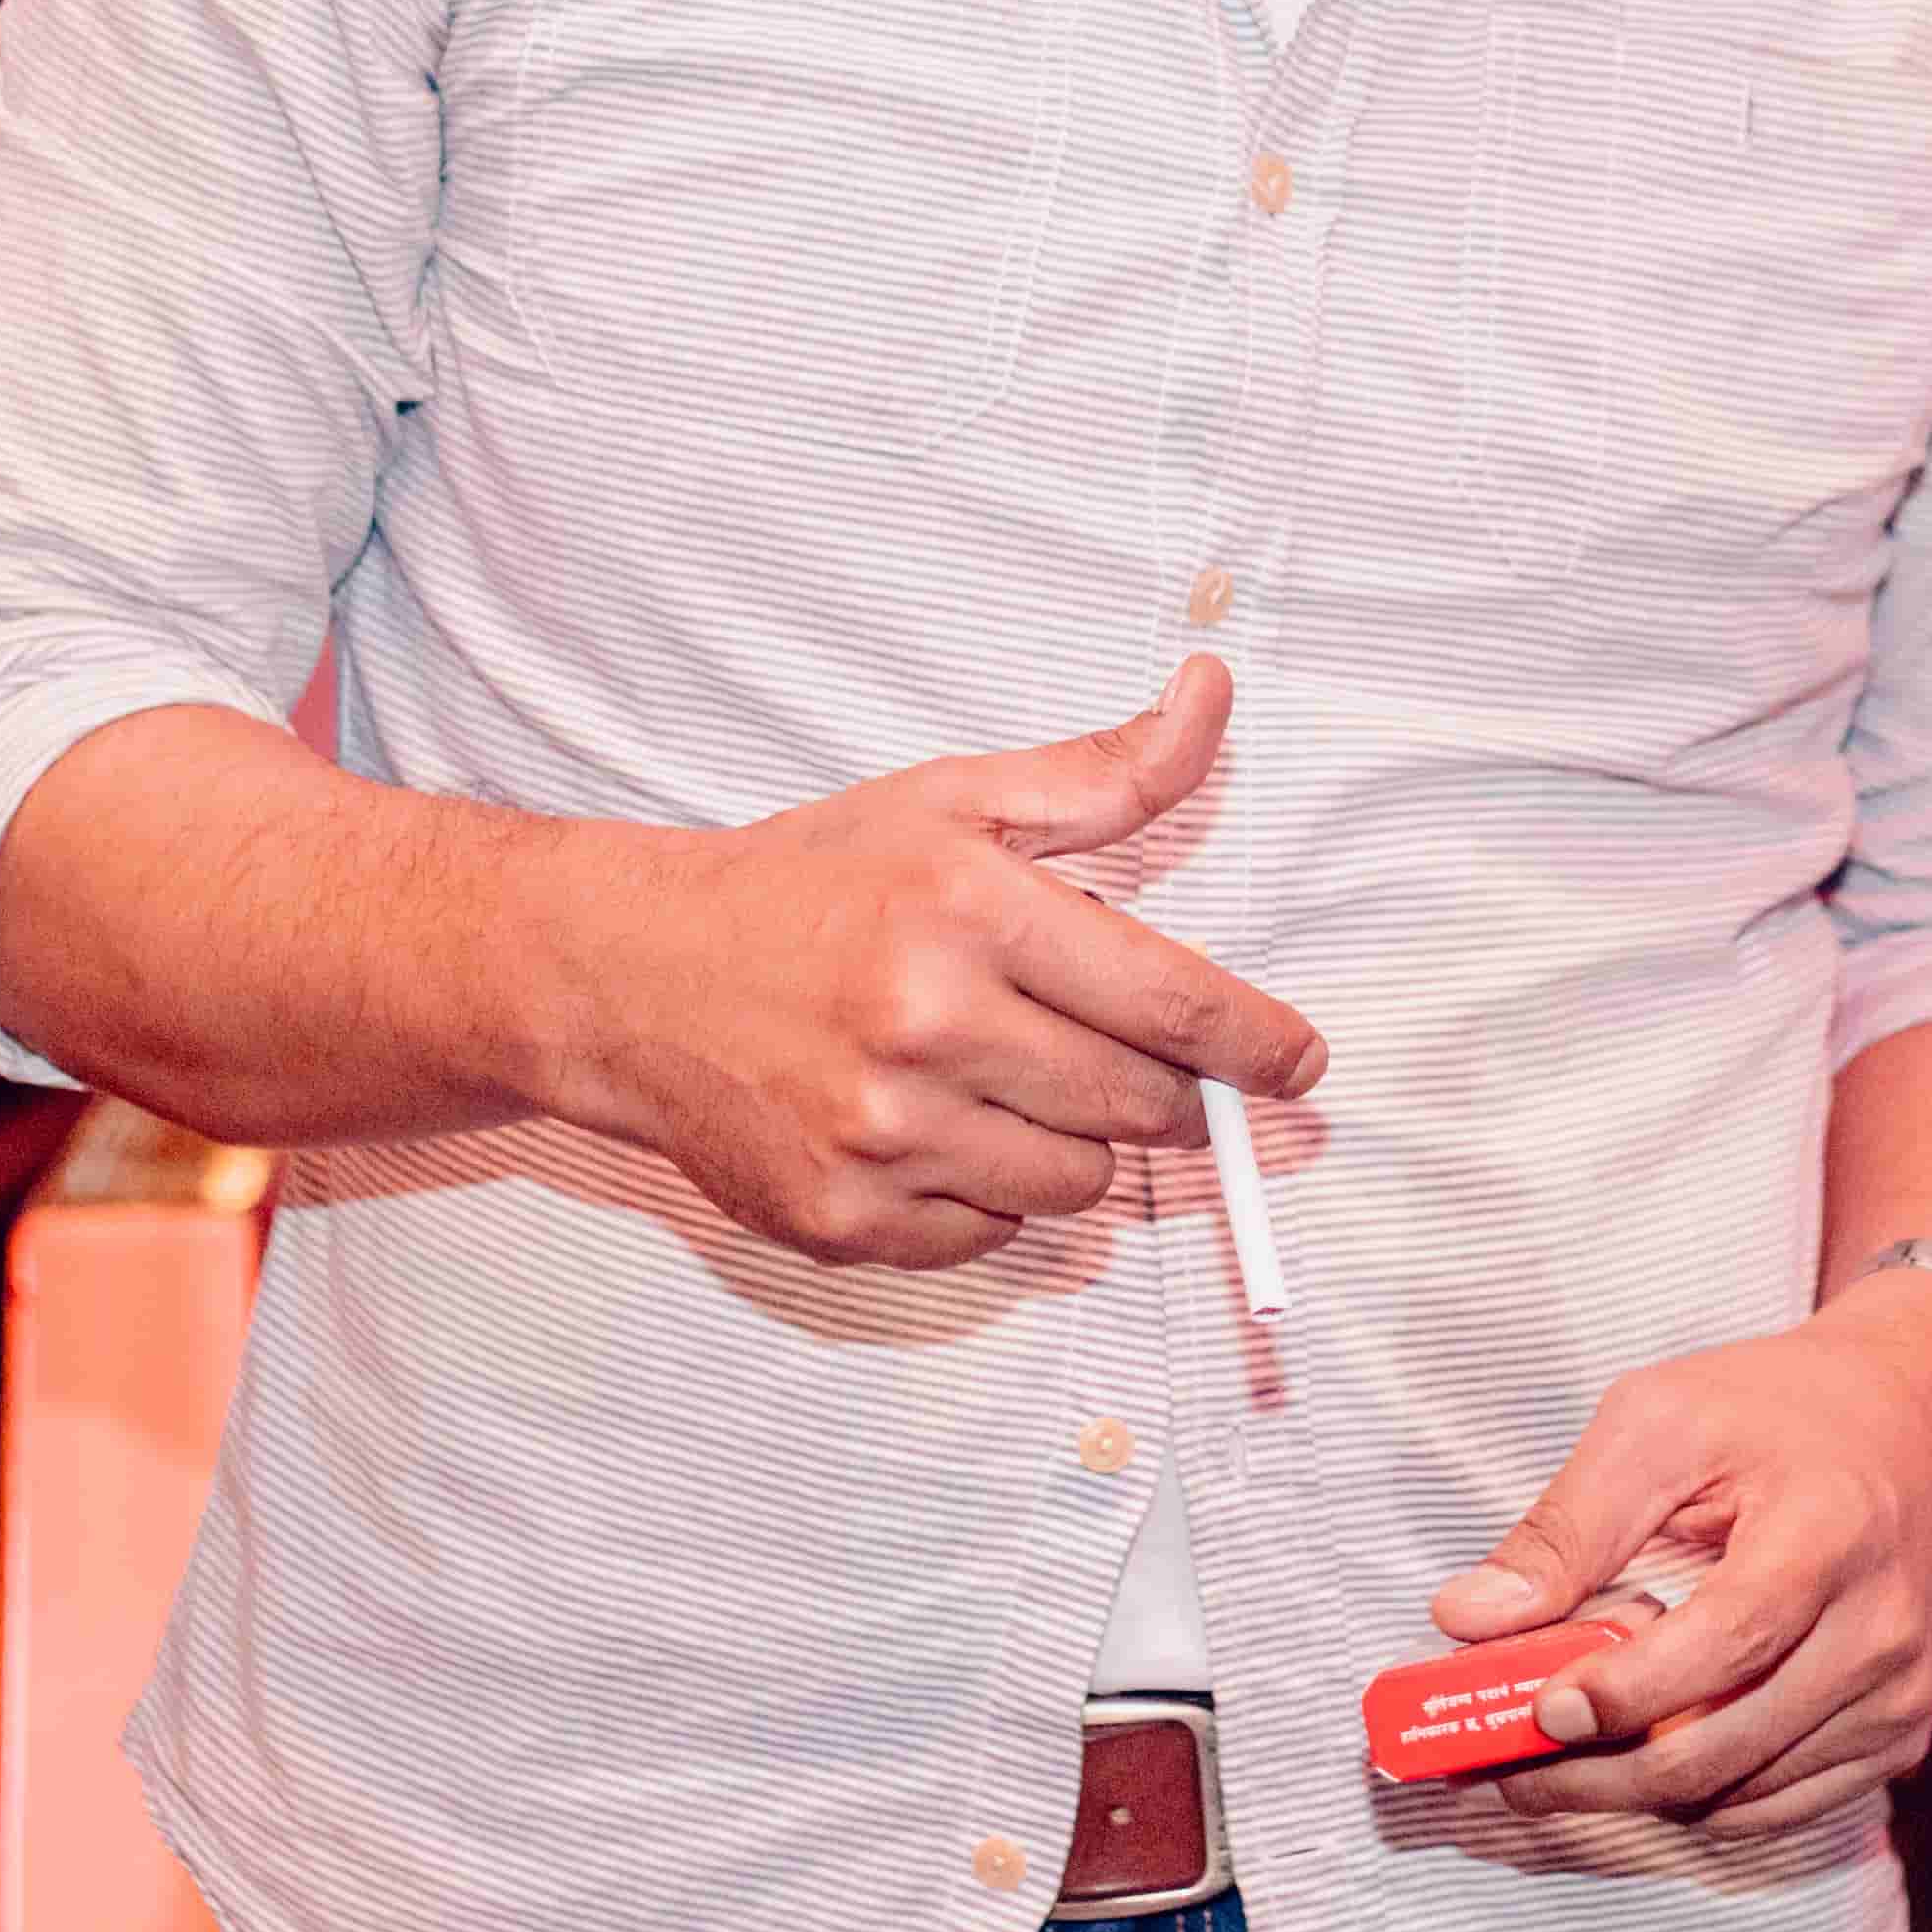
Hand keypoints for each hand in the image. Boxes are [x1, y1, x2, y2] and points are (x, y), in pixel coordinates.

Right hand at [531, 660, 1317, 1268]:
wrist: (630, 977)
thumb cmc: (808, 882)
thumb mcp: (950, 803)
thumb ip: (1102, 774)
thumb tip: (1214, 692)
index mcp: (965, 911)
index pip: (1168, 1001)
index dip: (1257, 1042)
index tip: (1302, 1062)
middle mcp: (926, 1025)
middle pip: (1136, 1106)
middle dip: (1171, 1095)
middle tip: (1152, 1071)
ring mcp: (880, 1135)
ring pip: (1073, 1187)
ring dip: (1080, 1148)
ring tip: (1020, 1087)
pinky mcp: (843, 1218)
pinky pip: (989, 1239)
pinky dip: (993, 1198)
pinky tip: (945, 1133)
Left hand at [1421, 1269, 1931, 1839]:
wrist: (1917, 1420)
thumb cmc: (1777, 1410)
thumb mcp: (1661, 1422)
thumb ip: (1568, 1525)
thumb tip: (1465, 1617)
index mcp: (1828, 1532)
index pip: (1726, 1642)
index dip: (1626, 1693)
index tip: (1535, 1711)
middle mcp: (1880, 1628)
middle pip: (1722, 1746)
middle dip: (1596, 1773)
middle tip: (1504, 1769)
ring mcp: (1898, 1693)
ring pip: (1740, 1794)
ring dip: (1633, 1797)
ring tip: (1550, 1766)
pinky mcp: (1897, 1735)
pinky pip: (1778, 1808)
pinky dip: (1697, 1801)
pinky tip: (1634, 1763)